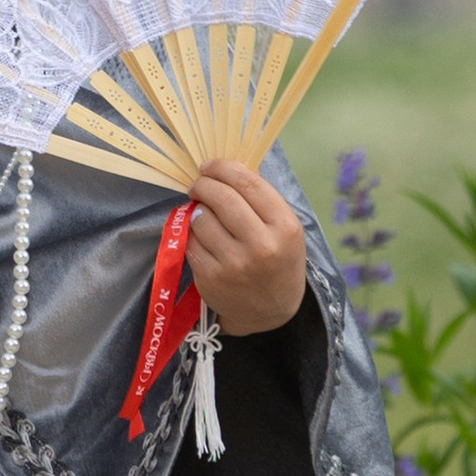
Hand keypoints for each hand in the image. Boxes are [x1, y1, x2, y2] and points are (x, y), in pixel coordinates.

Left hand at [186, 161, 308, 337]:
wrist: (271, 310)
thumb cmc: (278, 259)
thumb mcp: (284, 228)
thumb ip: (259, 199)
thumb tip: (223, 168)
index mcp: (285, 227)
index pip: (249, 184)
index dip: (223, 168)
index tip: (210, 165)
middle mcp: (261, 246)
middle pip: (222, 198)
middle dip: (204, 184)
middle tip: (198, 183)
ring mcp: (234, 264)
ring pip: (202, 219)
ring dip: (197, 210)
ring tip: (204, 213)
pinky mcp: (212, 278)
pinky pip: (191, 242)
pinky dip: (192, 234)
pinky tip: (202, 236)